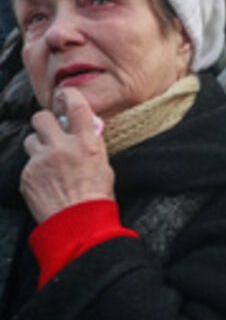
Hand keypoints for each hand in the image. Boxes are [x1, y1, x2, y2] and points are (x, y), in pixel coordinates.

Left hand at [20, 88, 114, 223]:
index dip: (68, 96)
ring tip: (49, 161)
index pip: (75, 105)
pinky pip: (28, 164)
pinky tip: (47, 182)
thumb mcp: (103, 164)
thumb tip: (86, 131)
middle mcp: (61, 147)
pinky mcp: (27, 175)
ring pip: (31, 140)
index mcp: (86, 142)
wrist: (79, 223)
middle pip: (41, 117)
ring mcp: (41, 161)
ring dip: (39, 147)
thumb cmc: (97, 196)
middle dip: (45, 123)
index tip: (64, 96)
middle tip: (52, 132)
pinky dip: (36, 170)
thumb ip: (91, 144)